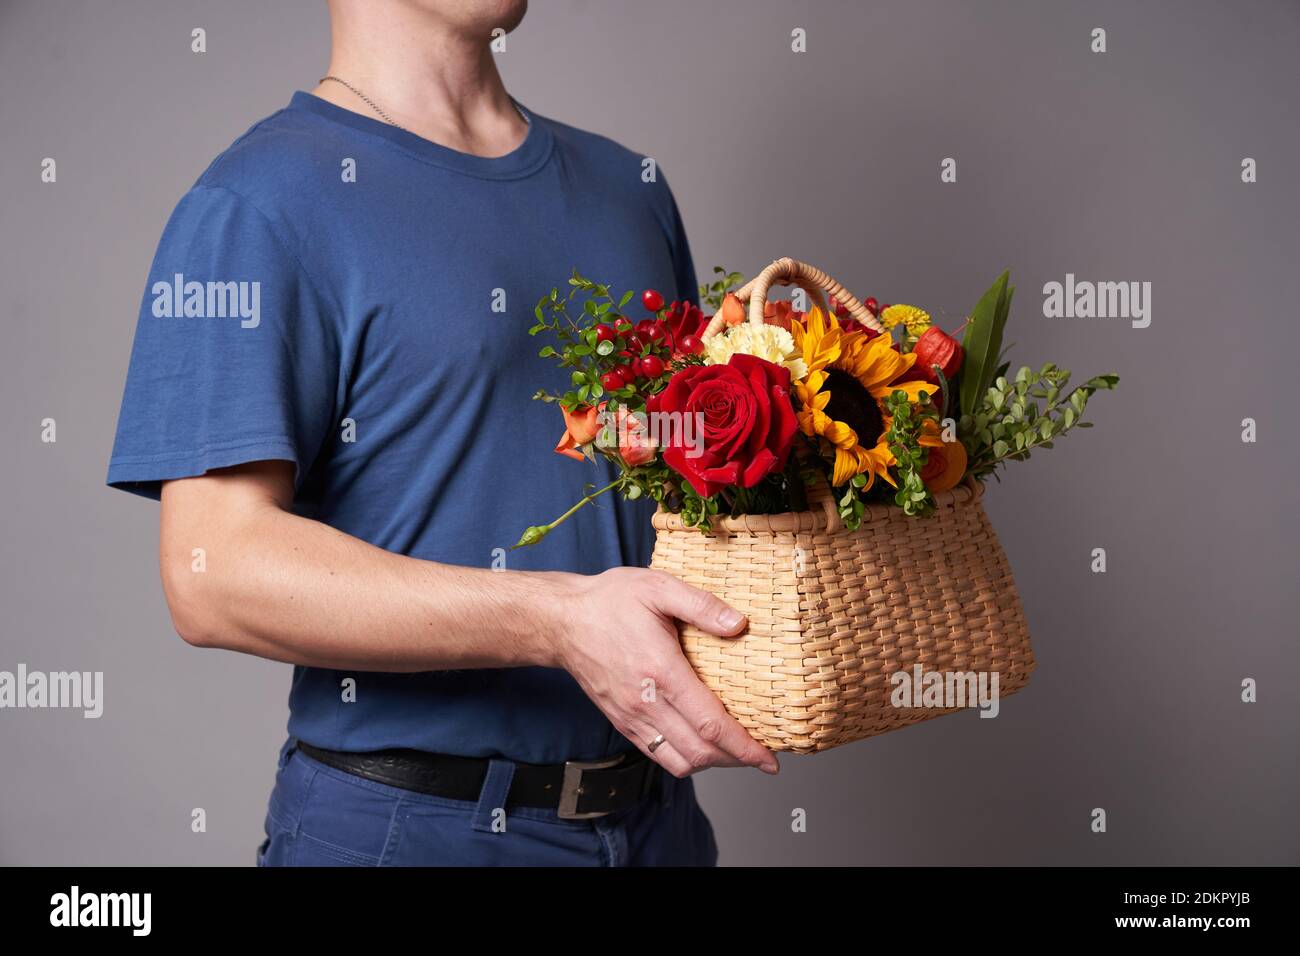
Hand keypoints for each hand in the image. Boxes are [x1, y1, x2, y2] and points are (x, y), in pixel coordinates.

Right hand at [553, 567, 779, 777]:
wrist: (562, 620)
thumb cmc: (610, 600)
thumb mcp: (658, 587)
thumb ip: (701, 605)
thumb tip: (739, 624)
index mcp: (660, 671)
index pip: (710, 724)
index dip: (744, 746)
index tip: (769, 758)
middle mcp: (645, 702)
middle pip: (699, 752)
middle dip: (736, 760)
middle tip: (761, 755)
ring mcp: (630, 717)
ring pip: (678, 761)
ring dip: (711, 763)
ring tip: (734, 751)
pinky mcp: (621, 722)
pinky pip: (657, 755)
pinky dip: (685, 759)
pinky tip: (700, 744)